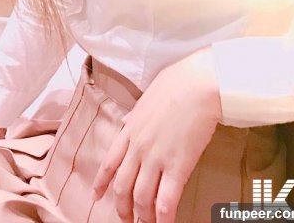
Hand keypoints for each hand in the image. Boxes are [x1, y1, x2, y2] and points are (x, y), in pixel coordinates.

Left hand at [92, 48, 221, 222]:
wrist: (196, 85)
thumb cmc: (176, 85)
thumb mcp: (146, 98)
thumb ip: (135, 115)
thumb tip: (127, 120)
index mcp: (130, 129)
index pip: (109, 162)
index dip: (101, 183)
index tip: (96, 196)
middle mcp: (138, 146)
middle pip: (122, 186)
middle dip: (122, 207)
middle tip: (126, 219)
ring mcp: (156, 157)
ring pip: (141, 197)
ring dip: (142, 217)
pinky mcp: (177, 166)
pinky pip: (166, 200)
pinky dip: (163, 218)